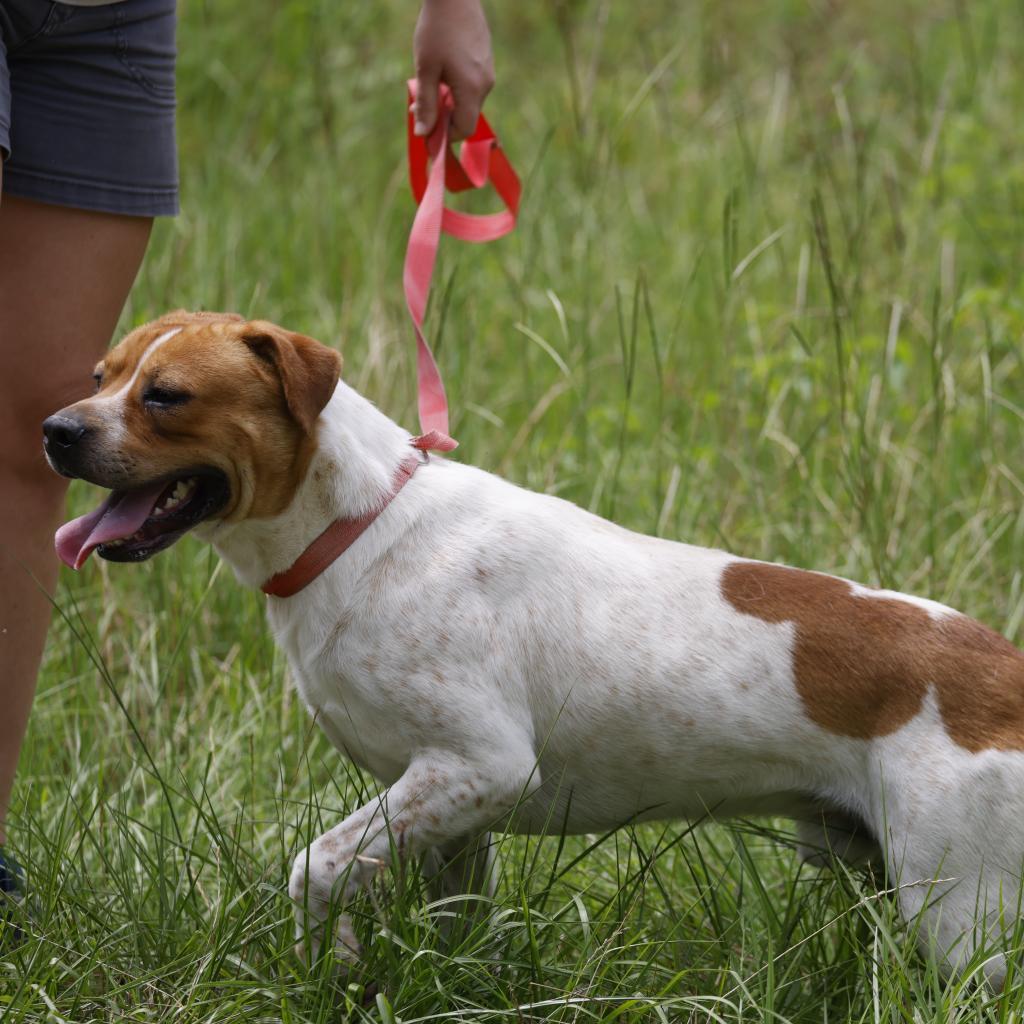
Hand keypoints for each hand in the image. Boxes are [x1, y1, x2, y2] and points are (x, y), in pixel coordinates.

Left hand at [413, 0, 494, 139]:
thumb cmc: (437, 29)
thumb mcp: (426, 69)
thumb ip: (426, 104)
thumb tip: (423, 134)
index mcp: (471, 89)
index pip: (463, 129)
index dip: (445, 136)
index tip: (426, 131)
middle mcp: (485, 85)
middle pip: (466, 117)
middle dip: (443, 118)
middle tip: (419, 107)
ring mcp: (488, 73)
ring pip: (468, 101)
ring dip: (448, 102)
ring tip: (429, 83)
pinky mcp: (486, 62)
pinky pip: (472, 87)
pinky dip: (456, 89)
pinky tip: (441, 71)